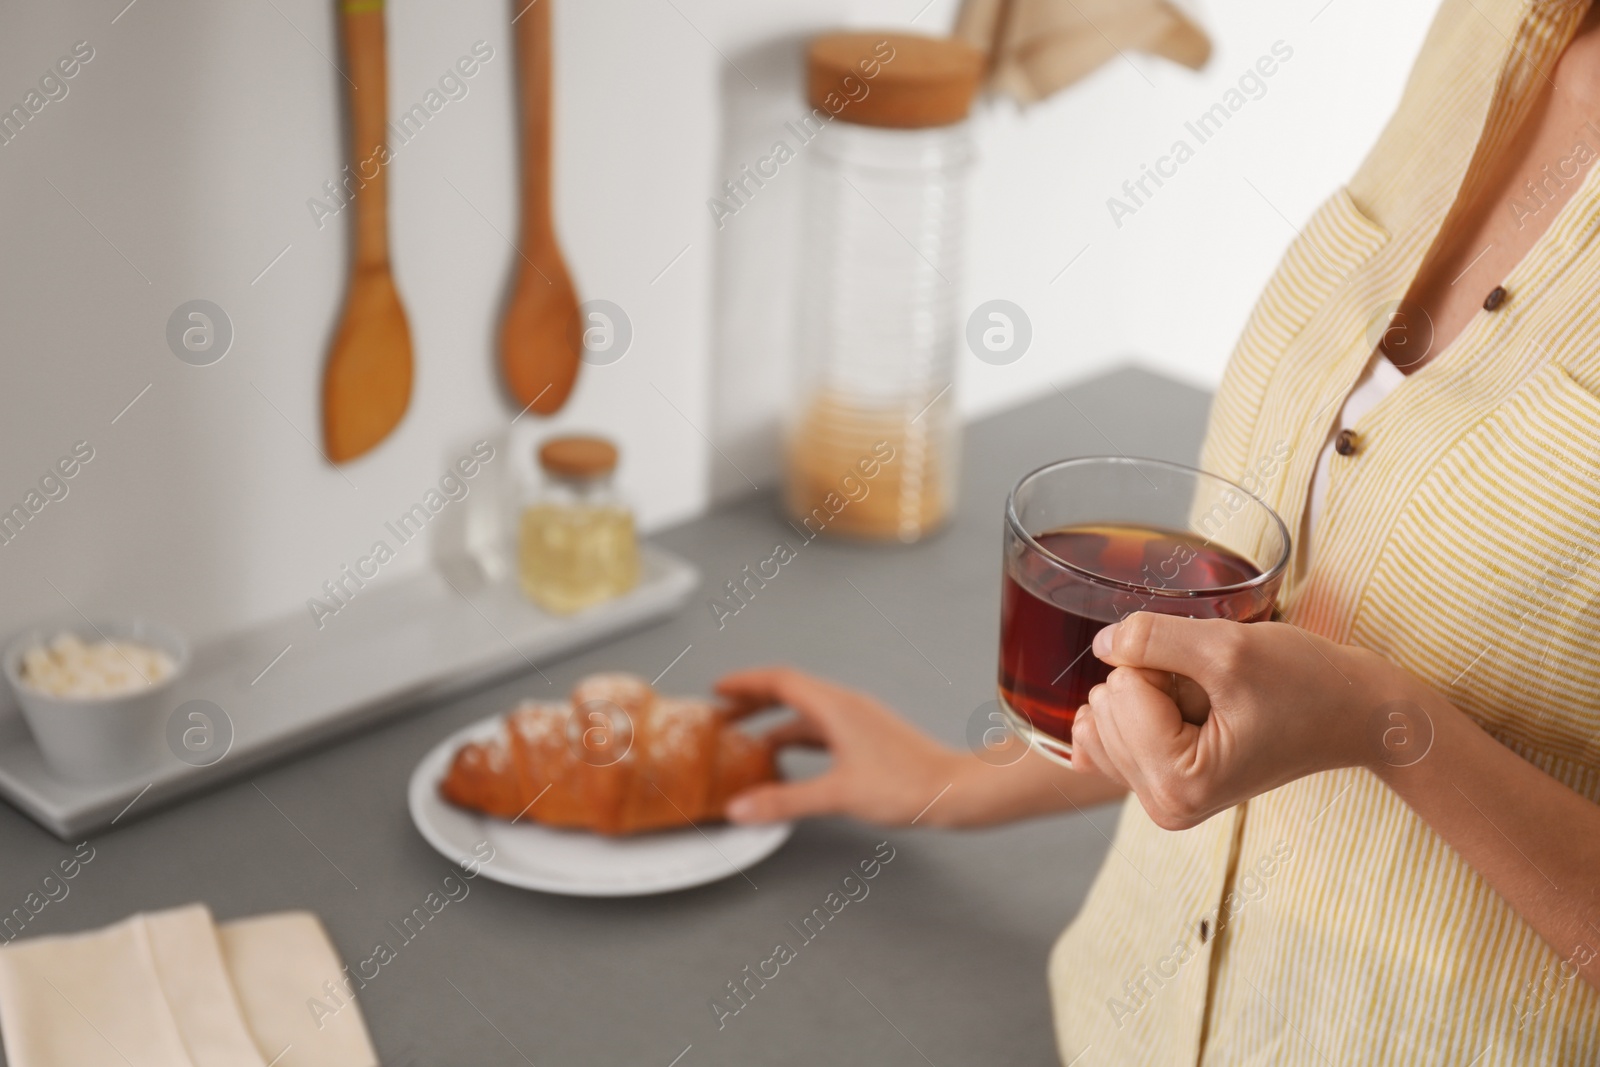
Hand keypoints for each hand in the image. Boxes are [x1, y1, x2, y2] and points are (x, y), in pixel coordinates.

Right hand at [715, 667, 964, 826]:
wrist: (954, 790)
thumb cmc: (908, 784)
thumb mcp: (837, 795)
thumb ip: (785, 801)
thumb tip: (742, 807)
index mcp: (835, 707)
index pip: (779, 681)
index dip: (745, 683)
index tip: (718, 689)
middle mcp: (846, 706)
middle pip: (790, 692)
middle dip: (753, 701)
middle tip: (724, 714)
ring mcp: (858, 722)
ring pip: (806, 713)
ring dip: (774, 723)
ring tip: (748, 740)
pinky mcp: (867, 739)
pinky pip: (822, 730)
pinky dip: (797, 739)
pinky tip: (789, 761)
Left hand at [1069, 612, 1405, 829]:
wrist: (1354, 715)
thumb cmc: (1307, 684)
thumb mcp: (1229, 648)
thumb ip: (1153, 639)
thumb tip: (1100, 644)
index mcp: (1179, 786)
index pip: (1120, 688)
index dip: (1167, 665)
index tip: (1221, 681)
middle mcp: (1163, 806)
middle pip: (1107, 705)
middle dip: (1158, 682)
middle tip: (1221, 694)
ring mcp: (1159, 799)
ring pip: (1106, 713)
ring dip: (1157, 693)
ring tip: (1216, 705)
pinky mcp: (1159, 785)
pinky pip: (1107, 734)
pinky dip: (1142, 708)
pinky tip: (1186, 712)